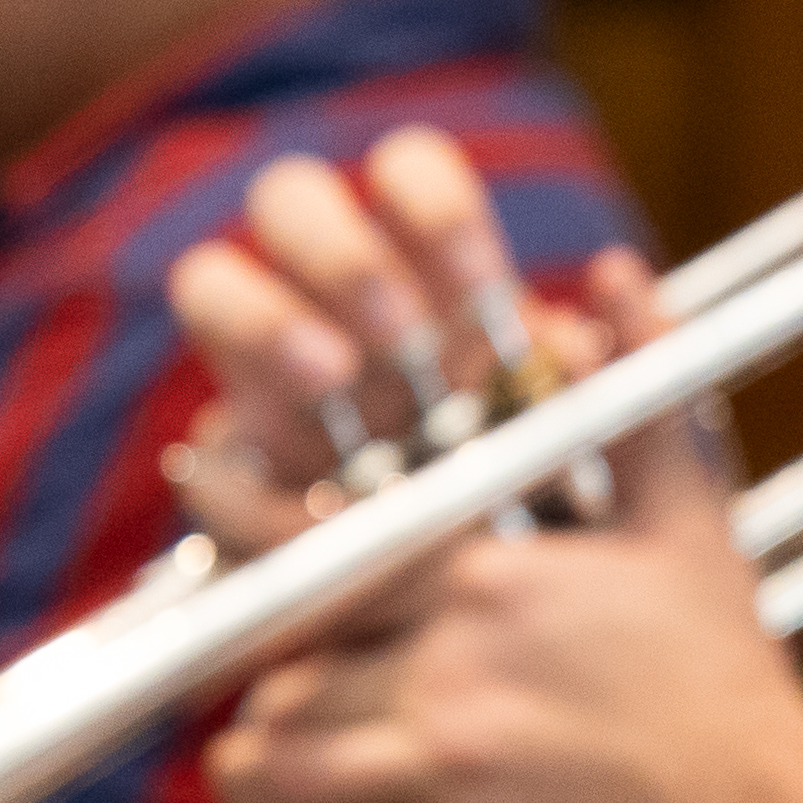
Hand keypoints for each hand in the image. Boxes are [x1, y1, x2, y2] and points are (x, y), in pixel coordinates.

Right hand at [159, 126, 670, 539]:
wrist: (489, 630)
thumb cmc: (551, 512)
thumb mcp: (598, 454)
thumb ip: (599, 392)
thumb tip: (583, 340)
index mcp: (426, 271)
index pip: (406, 172)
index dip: (434, 204)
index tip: (484, 281)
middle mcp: (331, 299)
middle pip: (289, 196)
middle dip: (342, 251)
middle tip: (401, 330)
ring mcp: (263, 372)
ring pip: (212, 282)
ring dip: (267, 319)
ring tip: (331, 379)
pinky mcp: (226, 470)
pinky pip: (204, 447)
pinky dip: (248, 479)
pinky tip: (313, 518)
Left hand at [171, 136, 802, 802]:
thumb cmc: (723, 684)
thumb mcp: (686, 523)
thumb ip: (633, 396)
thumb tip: (617, 274)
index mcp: (494, 560)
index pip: (331, 532)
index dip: (242, 514)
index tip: (194, 491)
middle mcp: (458, 642)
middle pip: (291, 637)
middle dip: (266, 658)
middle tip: (261, 671)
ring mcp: (449, 736)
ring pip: (284, 728)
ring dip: (264, 747)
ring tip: (266, 758)